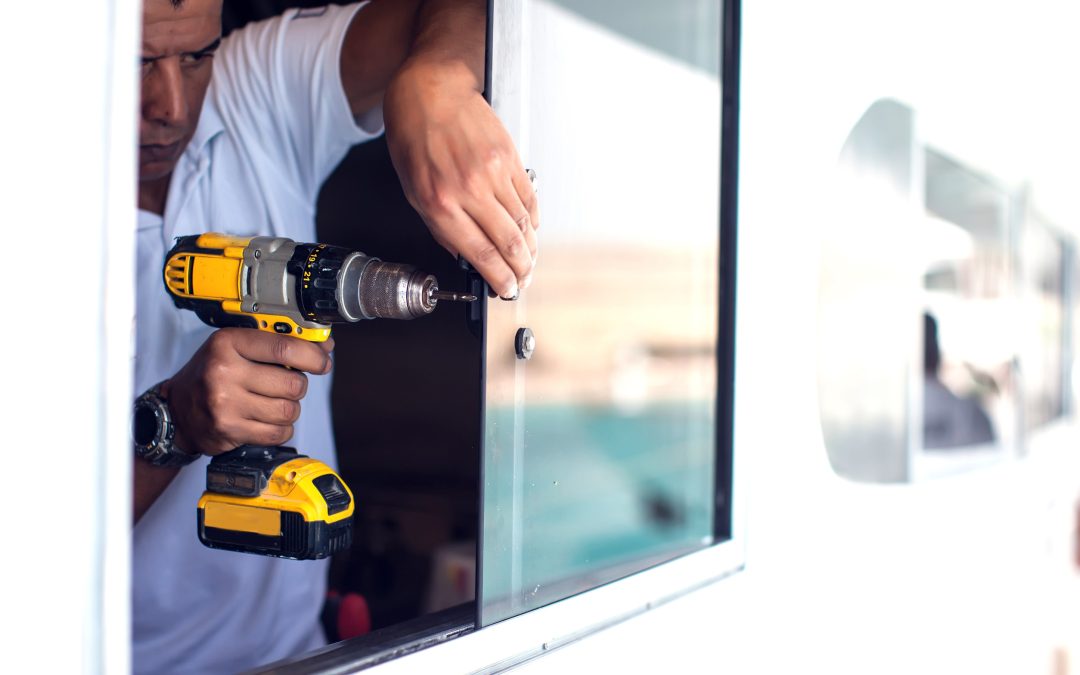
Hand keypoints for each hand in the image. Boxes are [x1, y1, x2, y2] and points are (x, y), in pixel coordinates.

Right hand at [162, 329, 333, 456]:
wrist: (176, 411)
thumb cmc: (211, 374)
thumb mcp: (236, 347)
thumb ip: (277, 343)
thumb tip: (324, 346)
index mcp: (227, 343)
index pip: (285, 347)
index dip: (313, 356)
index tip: (323, 361)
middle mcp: (223, 371)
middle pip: (292, 383)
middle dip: (298, 386)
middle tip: (286, 385)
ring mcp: (224, 403)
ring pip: (288, 410)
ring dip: (289, 409)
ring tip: (273, 402)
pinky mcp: (229, 430)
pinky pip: (278, 432)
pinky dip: (281, 428)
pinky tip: (267, 419)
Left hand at [384, 61, 537, 298]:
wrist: (431, 91)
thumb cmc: (414, 137)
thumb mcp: (413, 190)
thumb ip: (440, 225)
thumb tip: (465, 254)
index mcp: (440, 204)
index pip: (481, 255)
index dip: (499, 279)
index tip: (505, 289)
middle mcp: (469, 191)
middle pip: (509, 244)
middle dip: (521, 270)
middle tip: (522, 280)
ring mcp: (493, 174)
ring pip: (522, 224)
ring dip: (530, 249)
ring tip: (529, 260)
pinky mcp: (509, 158)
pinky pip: (528, 198)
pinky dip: (533, 219)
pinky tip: (531, 229)